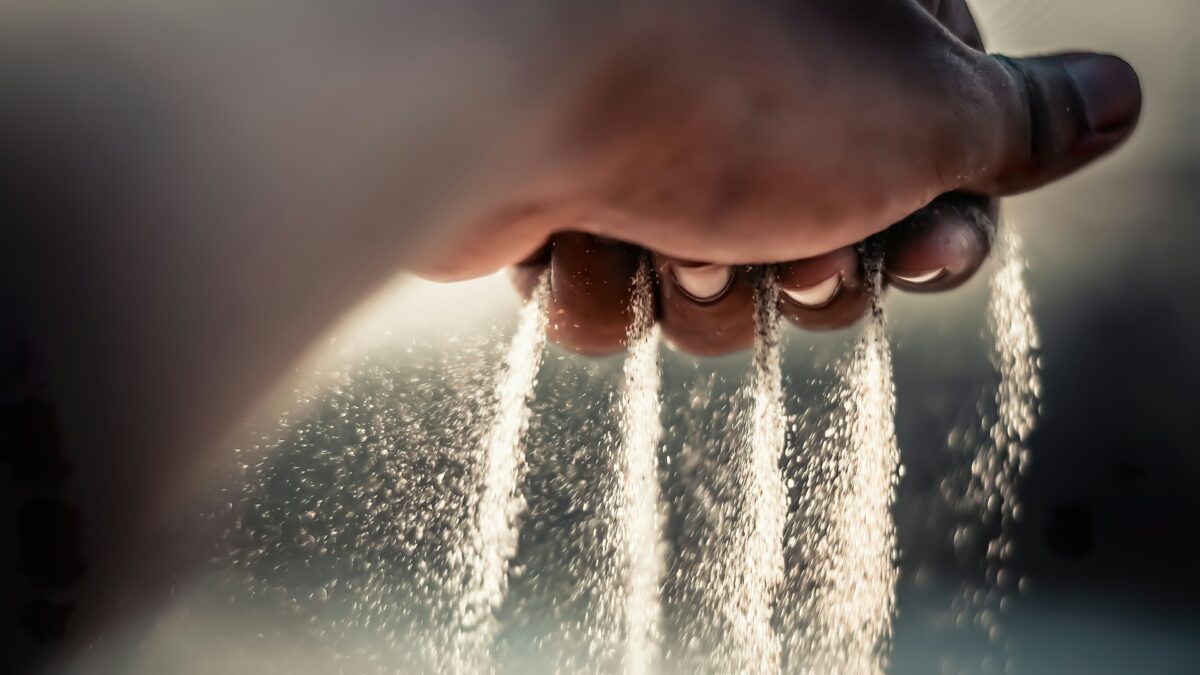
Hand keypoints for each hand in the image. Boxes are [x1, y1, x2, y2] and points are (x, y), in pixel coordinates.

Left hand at [414, 0, 1140, 354]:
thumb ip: (1025, 120)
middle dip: (806, 275)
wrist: (509, 90)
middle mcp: (744, 82)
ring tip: (670, 236)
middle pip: (819, 242)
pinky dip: (602, 286)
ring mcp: (641, 139)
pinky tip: (589, 235)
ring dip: (700, 290)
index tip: (917, 250)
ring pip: (708, 290)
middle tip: (784, 247)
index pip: (929, 167)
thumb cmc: (732, 89)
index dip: (932, 234)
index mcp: (846, 35)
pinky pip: (609, 298)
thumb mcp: (928, 110)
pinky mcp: (555, 194)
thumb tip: (1114, 100)